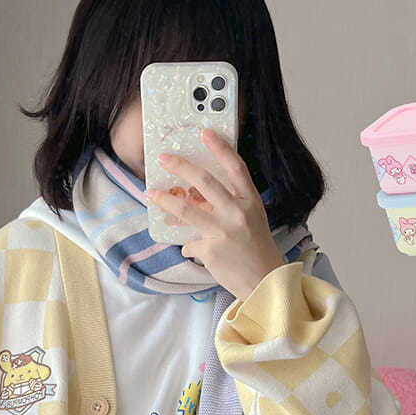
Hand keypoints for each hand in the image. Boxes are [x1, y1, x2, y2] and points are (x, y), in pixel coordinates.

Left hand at [145, 128, 285, 301]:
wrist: (264, 282)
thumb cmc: (256, 249)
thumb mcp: (252, 220)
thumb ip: (230, 205)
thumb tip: (197, 196)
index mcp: (251, 201)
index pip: (235, 167)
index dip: (220, 148)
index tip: (205, 132)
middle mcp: (238, 212)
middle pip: (204, 181)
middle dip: (181, 166)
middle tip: (164, 158)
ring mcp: (224, 231)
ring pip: (186, 209)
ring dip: (165, 200)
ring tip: (151, 194)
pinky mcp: (211, 250)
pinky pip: (190, 244)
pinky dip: (190, 247)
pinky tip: (194, 250)